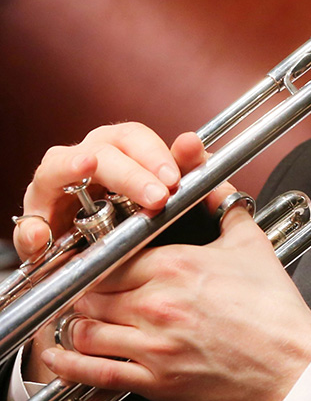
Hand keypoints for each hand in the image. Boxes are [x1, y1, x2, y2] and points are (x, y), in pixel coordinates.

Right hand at [13, 122, 205, 261]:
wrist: (120, 262)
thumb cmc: (146, 217)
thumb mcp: (171, 196)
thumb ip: (186, 169)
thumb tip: (191, 142)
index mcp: (119, 150)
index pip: (133, 137)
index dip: (154, 154)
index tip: (173, 179)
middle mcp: (84, 161)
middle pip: (101, 152)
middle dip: (130, 174)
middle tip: (158, 196)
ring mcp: (54, 189)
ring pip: (55, 170)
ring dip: (70, 169)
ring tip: (85, 167)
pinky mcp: (36, 224)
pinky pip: (29, 224)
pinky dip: (32, 230)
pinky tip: (42, 236)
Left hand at [37, 202, 310, 400]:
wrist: (294, 365)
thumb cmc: (276, 312)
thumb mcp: (253, 246)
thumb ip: (226, 208)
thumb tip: (215, 186)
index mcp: (176, 266)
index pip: (110, 256)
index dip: (98, 258)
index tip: (97, 260)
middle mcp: (157, 304)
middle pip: (90, 292)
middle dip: (83, 292)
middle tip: (85, 291)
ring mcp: (153, 345)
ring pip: (85, 331)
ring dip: (77, 325)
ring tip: (80, 321)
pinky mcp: (155, 382)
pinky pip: (95, 373)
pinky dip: (70, 365)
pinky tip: (62, 358)